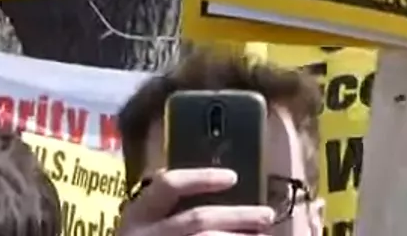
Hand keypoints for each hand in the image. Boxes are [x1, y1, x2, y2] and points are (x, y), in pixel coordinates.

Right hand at [121, 169, 276, 235]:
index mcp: (139, 212)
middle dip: (238, 215)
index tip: (233, 177)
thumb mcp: (151, 219)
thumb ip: (174, 201)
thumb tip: (225, 181)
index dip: (202, 178)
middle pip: (198, 219)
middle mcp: (144, 234)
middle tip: (267, 215)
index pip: (169, 185)